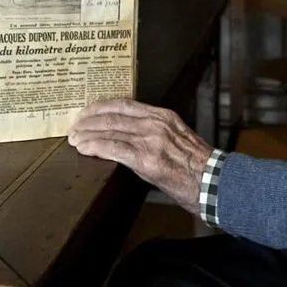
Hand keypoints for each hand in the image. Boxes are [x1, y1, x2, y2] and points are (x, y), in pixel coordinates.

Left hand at [68, 99, 213, 214]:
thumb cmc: (196, 165)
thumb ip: (152, 132)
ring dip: (87, 134)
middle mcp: (155, 123)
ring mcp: (150, 140)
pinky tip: (84, 148)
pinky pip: (114, 148)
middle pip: (112, 115)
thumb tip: (127, 135)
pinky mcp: (146, 159)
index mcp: (162, 115)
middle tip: (74, 126)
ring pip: (110, 130)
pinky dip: (96, 146)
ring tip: (74, 138)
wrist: (212, 181)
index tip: (87, 111)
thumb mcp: (175, 138)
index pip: (124, 104)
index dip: (101, 106)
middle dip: (89, 120)